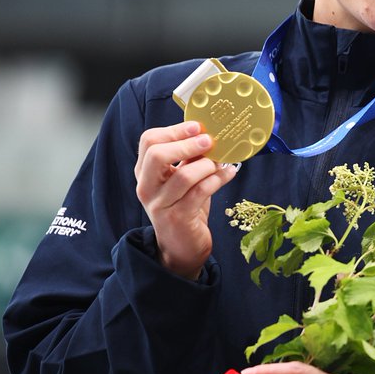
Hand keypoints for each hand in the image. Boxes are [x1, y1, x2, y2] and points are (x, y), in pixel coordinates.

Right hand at [134, 121, 238, 279]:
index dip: (174, 130)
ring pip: (183, 176)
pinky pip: (200, 192)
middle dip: (186, 144)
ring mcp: (160, 204)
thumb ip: (190, 158)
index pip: (148, 141)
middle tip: (209, 140)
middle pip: (157, 154)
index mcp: (145, 172)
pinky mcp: (178, 218)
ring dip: (208, 165)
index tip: (197, 126)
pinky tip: (229, 173)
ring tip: (222, 162)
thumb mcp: (183, 179)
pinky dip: (218, 179)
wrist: (181, 247)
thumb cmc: (185, 207)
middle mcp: (147, 187)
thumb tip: (209, 133)